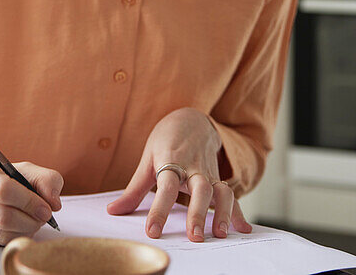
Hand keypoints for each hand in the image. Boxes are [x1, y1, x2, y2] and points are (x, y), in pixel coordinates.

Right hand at [0, 154, 62, 244]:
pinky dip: (10, 239)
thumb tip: (53, 202)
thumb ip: (44, 179)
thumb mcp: (19, 169)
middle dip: (30, 220)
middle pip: (2, 215)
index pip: (2, 188)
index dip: (29, 202)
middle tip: (42, 219)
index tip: (46, 209)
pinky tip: (13, 229)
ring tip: (30, 222)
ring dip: (24, 231)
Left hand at [106, 108, 250, 241]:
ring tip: (220, 234)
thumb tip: (113, 211)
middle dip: (198, 213)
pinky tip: (243, 229)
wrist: (191, 120)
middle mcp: (193, 168)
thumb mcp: (147, 160)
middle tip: (195, 236)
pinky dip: (239, 212)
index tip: (153, 232)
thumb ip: (133, 189)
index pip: (165, 187)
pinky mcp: (219, 178)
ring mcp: (208, 173)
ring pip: (221, 191)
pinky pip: (231, 195)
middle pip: (199, 189)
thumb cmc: (166, 141)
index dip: (159, 210)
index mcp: (171, 162)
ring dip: (223, 212)